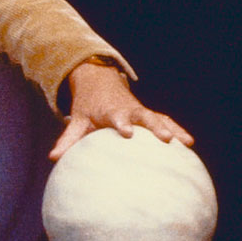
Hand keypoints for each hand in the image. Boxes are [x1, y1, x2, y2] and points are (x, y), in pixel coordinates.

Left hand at [49, 60, 193, 160]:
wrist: (99, 82)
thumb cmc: (87, 107)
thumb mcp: (77, 121)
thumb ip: (68, 140)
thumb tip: (53, 158)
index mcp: (110, 111)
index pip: (116, 117)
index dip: (122, 123)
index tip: (127, 133)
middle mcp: (128, 110)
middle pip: (144, 116)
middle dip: (154, 126)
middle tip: (165, 139)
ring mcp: (141, 112)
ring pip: (159, 118)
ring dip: (172, 129)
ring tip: (186, 143)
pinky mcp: (148, 115)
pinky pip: (165, 121)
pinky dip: (177, 129)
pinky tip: (189, 144)